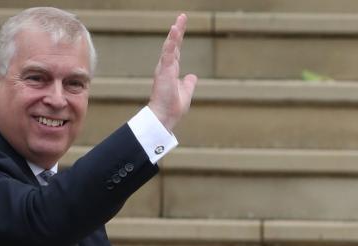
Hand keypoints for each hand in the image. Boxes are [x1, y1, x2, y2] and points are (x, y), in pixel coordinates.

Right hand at [148, 13, 197, 131]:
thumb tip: (192, 76)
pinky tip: (175, 30)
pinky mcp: (164, 71)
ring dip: (175, 33)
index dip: (178, 39)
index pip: (176, 51)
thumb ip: (188, 83)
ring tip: (179, 20)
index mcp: (171, 71)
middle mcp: (166, 67)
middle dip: (177, 30)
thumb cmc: (173, 107)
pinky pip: (169, 53)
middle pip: (173, 45)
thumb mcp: (185, 92)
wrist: (165, 117)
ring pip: (170, 46)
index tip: (181, 25)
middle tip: (182, 16)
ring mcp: (164, 68)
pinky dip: (172, 41)